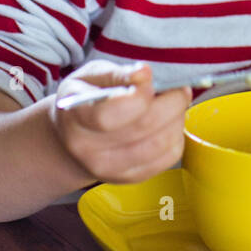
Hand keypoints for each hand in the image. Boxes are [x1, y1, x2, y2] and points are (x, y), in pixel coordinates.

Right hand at [49, 59, 191, 184]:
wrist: (73, 136)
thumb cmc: (86, 98)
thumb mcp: (91, 76)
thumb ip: (117, 74)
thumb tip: (143, 74)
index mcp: (75, 117)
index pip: (110, 114)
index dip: (140, 94)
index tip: (151, 77)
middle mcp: (88, 148)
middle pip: (144, 126)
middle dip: (172, 101)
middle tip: (178, 87)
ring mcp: (109, 168)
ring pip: (162, 143)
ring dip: (178, 118)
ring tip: (174, 103)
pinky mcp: (130, 177)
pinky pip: (169, 157)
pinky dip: (177, 135)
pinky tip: (169, 123)